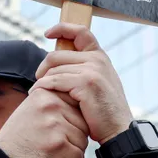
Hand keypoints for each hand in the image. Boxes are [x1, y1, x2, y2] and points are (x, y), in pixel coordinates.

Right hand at [0, 87, 90, 157]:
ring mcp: (56, 124)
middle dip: (76, 138)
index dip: (73, 122)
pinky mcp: (59, 144)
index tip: (63, 132)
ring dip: (75, 152)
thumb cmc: (17, 139)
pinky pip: (79, 155)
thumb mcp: (30, 110)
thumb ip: (51, 103)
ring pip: (83, 140)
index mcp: (45, 94)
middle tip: (62, 148)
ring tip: (60, 156)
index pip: (76, 105)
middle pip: (83, 123)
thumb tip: (77, 104)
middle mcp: (51, 105)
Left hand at [34, 23, 133, 143]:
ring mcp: (92, 70)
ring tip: (39, 92)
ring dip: (42, 81)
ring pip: (53, 70)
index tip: (48, 33)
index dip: (62, 28)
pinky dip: (44, 87)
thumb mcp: (98, 84)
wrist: (118, 129)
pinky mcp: (85, 83)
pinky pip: (54, 81)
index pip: (81, 32)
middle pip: (57, 55)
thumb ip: (84, 69)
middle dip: (43, 69)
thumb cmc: (104, 111)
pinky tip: (39, 94)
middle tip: (39, 81)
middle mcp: (97, 60)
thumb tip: (57, 64)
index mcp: (100, 57)